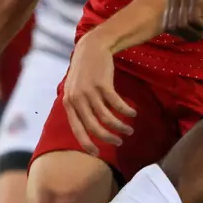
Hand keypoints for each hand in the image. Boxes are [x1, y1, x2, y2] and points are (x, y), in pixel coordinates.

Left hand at [61, 35, 137, 152]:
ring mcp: (89, 91)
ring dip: (120, 126)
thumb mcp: (75, 90)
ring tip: (129, 130)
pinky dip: (126, 111)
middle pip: (94, 126)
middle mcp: (77, 99)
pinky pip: (117, 104)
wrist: (91, 48)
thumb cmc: (84, 72)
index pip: (77, 129)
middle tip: (119, 142)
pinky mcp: (103, 84)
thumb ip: (78, 107)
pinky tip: (133, 113)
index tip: (97, 154)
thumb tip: (88, 129)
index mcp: (69, 103)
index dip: (87, 143)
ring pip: (107, 117)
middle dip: (108, 137)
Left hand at [163, 0, 202, 40]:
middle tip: (202, 29)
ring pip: (182, 24)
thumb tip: (169, 30)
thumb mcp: (194, 23)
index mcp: (171, 1)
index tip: (194, 31)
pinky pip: (193, 19)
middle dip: (189, 33)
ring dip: (197, 30)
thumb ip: (179, 26)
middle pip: (173, 27)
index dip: (181, 34)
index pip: (166, 27)